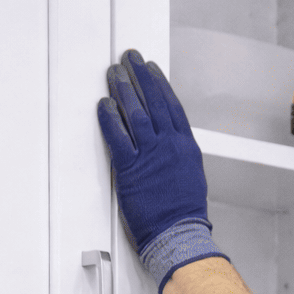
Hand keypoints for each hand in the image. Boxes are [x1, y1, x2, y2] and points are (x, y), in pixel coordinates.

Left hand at [98, 49, 227, 293]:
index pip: (172, 105)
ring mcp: (150, 155)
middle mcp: (169, 145)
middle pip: (153, 101)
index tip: (151, 68)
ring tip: (114, 73)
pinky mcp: (130, 169)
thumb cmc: (184, 212)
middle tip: (129, 58)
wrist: (179, 234)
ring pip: (135, 113)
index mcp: (186, 146)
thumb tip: (167, 138)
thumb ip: (177, 152)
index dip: (160, 83)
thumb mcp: (190, 174)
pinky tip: (104, 105)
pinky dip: (109, 118)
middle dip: (140, 76)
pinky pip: (117, 136)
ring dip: (123, 90)